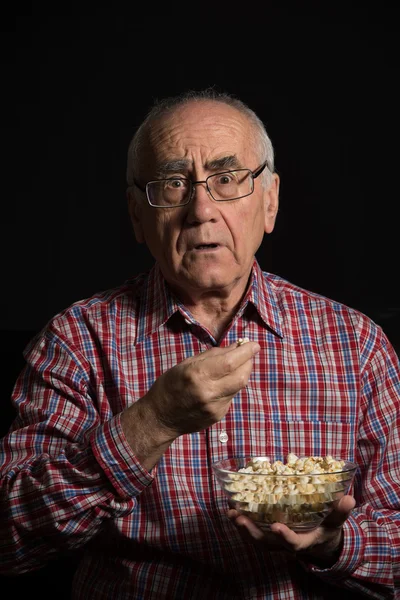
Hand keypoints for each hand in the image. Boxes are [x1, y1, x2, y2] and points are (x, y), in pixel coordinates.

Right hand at [145, 341, 259, 437]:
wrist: (160, 418)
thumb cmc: (170, 385)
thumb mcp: (187, 364)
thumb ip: (213, 355)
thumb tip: (236, 347)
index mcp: (198, 375)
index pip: (231, 362)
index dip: (246, 352)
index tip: (254, 344)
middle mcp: (209, 392)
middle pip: (242, 376)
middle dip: (249, 362)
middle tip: (248, 354)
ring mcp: (215, 407)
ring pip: (239, 387)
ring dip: (241, 373)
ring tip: (235, 366)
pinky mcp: (218, 416)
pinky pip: (231, 396)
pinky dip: (231, 386)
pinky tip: (221, 384)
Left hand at [227, 495, 355, 566]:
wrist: (320, 540)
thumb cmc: (327, 527)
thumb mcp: (336, 521)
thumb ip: (340, 511)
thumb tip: (348, 499)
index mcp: (305, 541)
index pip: (294, 543)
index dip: (285, 537)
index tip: (276, 527)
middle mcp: (286, 544)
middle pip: (267, 543)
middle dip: (251, 532)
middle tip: (239, 518)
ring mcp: (275, 541)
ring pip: (256, 539)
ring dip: (241, 527)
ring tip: (230, 513)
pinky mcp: (268, 534)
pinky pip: (252, 531)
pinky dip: (241, 522)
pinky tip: (231, 509)